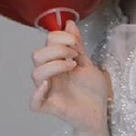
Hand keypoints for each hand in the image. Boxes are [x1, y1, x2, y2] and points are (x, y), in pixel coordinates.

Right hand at [29, 20, 110, 135]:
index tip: (75, 42)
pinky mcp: (51, 106)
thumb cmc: (93, 90)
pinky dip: (37, 94)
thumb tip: (69, 23)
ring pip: (36, 74)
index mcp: (57, 62)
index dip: (59, 38)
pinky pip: (34, 103)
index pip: (47, 43)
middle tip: (74, 56)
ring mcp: (49, 90)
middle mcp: (50, 75)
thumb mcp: (87, 63)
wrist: (101, 112)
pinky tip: (47, 86)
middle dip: (56, 50)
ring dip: (53, 66)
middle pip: (37, 56)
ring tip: (72, 66)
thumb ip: (77, 45)